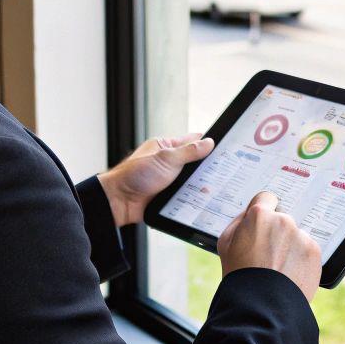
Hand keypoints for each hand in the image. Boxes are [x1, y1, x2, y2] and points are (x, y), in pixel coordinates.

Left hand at [98, 133, 213, 226]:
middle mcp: (168, 163)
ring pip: (192, 181)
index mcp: (166, 147)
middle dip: (207, 168)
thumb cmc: (134, 175)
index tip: (225, 148)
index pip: (192, 141)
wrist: (119, 202)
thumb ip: (189, 151)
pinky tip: (203, 200)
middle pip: (195, 163)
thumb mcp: (166, 159)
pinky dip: (194, 198)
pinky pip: (187, 196)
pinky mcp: (169, 196)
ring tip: (216, 187)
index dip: (208, 143)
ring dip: (200, 185)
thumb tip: (209, 142)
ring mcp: (169, 180)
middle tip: (223, 171)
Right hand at [218, 191, 321, 304]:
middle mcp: (283, 221)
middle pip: (282, 219)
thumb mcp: (226, 244)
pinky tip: (289, 273)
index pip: (266, 198)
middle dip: (276, 232)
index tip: (263, 221)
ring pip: (296, 236)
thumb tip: (249, 214)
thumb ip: (239, 222)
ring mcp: (301, 236)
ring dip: (290, 247)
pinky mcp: (314, 252)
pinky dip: (301, 260)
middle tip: (267, 254)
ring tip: (278, 268)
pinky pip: (307, 250)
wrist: (261, 305)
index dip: (263, 210)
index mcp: (259, 215)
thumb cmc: (239, 275)